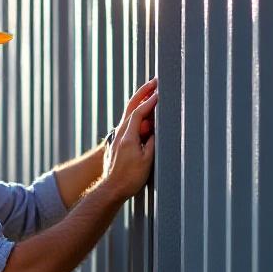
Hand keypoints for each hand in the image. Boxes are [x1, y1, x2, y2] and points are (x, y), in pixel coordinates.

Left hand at [102, 79, 157, 199]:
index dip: (151, 101)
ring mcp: (117, 137)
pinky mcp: (117, 142)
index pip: (140, 112)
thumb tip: (156, 129)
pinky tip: (143, 114)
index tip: (160, 92)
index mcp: (128, 136)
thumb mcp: (147, 160)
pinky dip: (136, 114)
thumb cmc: (130, 178)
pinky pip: (127, 123)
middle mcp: (120, 133)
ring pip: (128, 114)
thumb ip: (152, 142)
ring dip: (139, 102)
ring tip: (150, 93)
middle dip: (143, 93)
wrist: (112, 189)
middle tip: (154, 82)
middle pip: (131, 107)